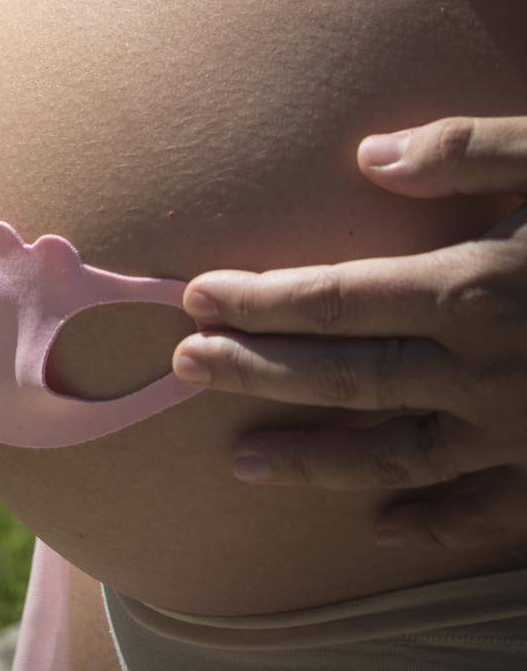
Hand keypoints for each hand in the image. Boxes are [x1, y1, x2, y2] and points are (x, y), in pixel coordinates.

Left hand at [171, 116, 526, 550]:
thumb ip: (464, 153)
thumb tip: (365, 156)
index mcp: (473, 287)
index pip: (334, 296)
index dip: (259, 298)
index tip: (194, 295)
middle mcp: (482, 371)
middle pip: (345, 376)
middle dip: (257, 372)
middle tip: (185, 369)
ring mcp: (519, 433)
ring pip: (395, 454)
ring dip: (315, 457)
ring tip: (245, 461)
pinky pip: (482, 512)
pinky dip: (427, 520)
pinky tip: (379, 526)